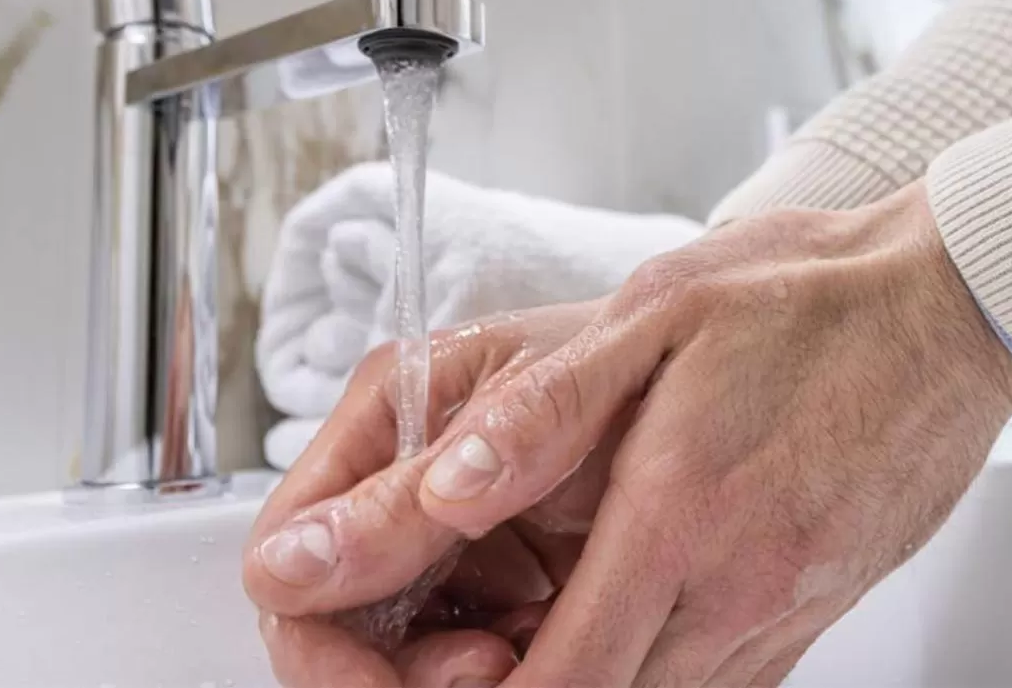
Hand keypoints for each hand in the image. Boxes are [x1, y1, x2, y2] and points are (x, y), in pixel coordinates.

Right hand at [244, 301, 614, 684]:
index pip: (289, 547)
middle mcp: (404, 484)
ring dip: (453, 677)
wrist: (722, 373)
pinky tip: (549, 645)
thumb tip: (290, 566)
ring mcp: (452, 542)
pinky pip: (471, 660)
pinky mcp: (505, 588)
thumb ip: (412, 490)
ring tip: (520, 652)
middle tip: (482, 669)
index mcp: (389, 419)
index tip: (370, 682)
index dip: (315, 631)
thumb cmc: (635, 356)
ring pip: (402, 653)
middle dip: (392, 669)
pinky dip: (509, 671)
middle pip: (337, 617)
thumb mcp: (524, 409)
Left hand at [320, 183, 1011, 685]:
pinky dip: (664, 672)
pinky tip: (643, 613)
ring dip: (598, 677)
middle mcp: (738, 588)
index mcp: (680, 515)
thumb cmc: (810, 297)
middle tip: (480, 642)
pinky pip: (728, 687)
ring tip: (554, 618)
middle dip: (528, 687)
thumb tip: (448, 488)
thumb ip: (547, 408)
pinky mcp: (820, 615)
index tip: (443, 668)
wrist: (951, 306)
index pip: (563, 679)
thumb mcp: (659, 310)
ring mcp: (788, 613)